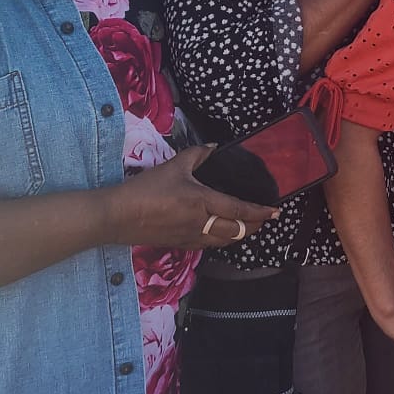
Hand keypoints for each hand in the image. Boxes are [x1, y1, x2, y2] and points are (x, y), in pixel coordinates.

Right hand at [102, 146, 278, 249]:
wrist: (117, 216)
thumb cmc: (146, 189)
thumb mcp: (173, 166)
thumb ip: (197, 154)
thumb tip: (213, 147)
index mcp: (203, 202)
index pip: (240, 210)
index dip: (260, 212)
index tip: (276, 212)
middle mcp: (202, 224)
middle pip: (237, 231)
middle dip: (254, 226)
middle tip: (264, 220)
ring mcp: (190, 238)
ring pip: (223, 241)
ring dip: (239, 235)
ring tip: (247, 227)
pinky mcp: (178, 245)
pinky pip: (207, 246)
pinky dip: (219, 241)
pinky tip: (219, 235)